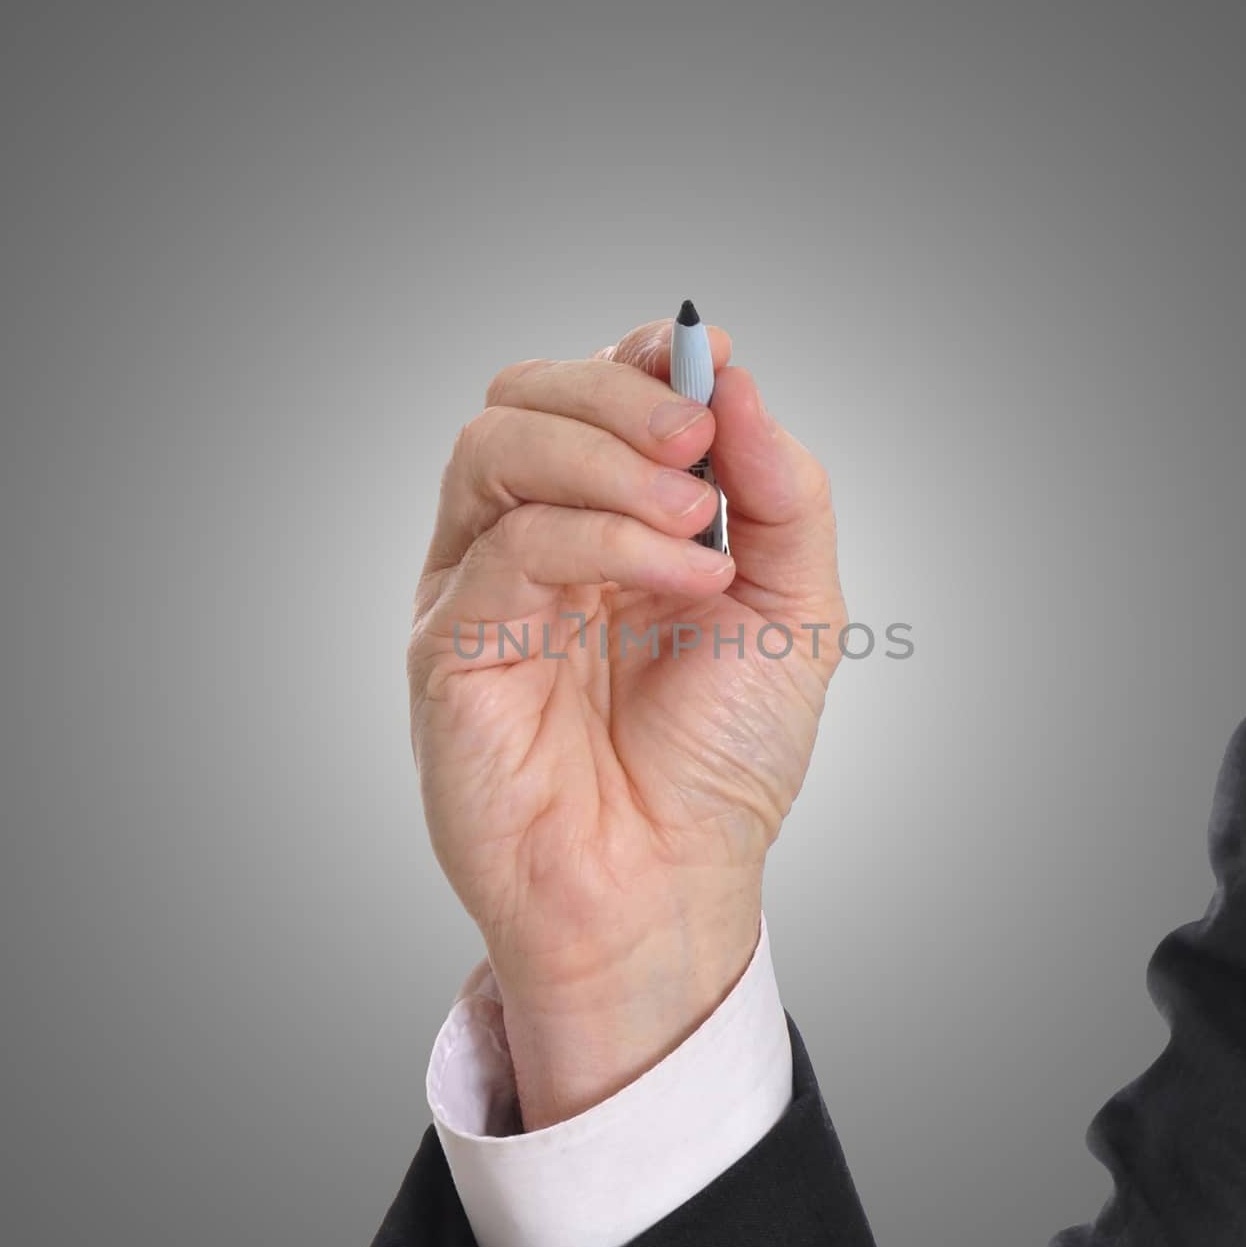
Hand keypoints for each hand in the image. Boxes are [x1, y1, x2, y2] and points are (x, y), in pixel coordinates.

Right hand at [409, 317, 844, 1127]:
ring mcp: (483, 587)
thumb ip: (780, 493)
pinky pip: (509, 547)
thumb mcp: (793, 612)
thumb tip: (735, 375)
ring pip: (494, 447)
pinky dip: (604, 539)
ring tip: (693, 514)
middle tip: (697, 439)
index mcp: (609, 521)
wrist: (670, 889)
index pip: (592, 393)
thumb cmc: (721, 764)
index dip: (642, 358)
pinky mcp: (451, 645)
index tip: (711, 358)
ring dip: (603, 454)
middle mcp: (535, 540)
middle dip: (618, 394)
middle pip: (527, 397)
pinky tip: (686, 578)